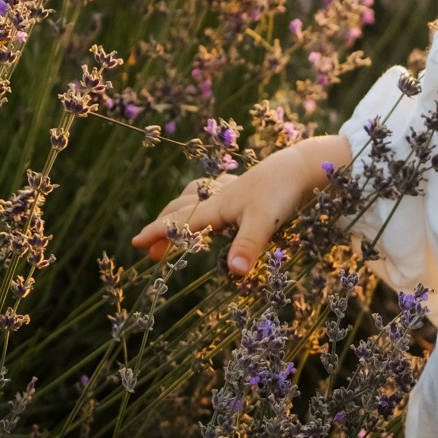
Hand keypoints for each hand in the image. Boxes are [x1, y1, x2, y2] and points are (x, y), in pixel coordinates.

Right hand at [129, 136, 348, 272]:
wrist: (302, 166)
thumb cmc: (282, 193)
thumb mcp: (264, 221)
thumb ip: (248, 245)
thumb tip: (234, 271)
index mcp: (217, 207)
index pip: (179, 222)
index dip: (157, 233)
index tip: (135, 243)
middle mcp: (219, 196)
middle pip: (181, 209)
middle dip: (163, 228)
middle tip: (151, 251)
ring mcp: (232, 189)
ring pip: (195, 195)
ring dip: (180, 208)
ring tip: (171, 219)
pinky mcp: (246, 185)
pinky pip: (215, 188)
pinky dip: (204, 194)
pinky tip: (213, 196)